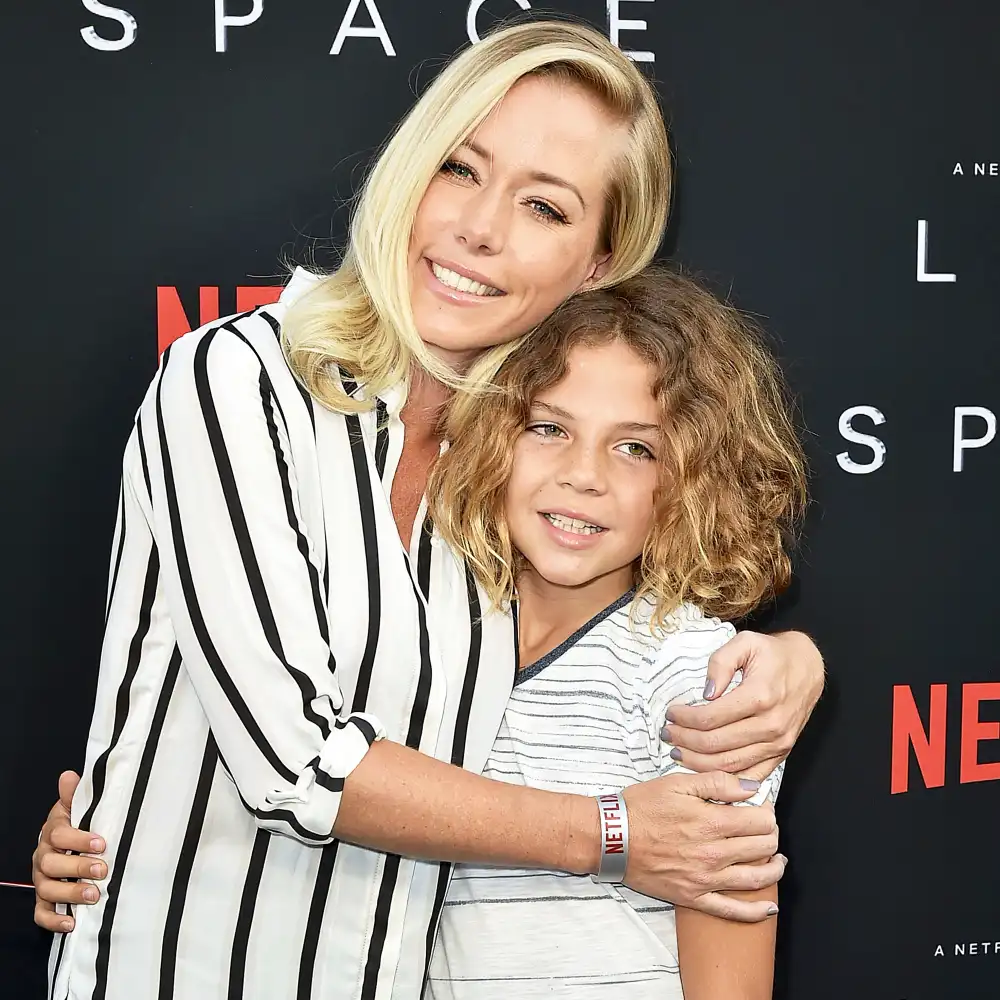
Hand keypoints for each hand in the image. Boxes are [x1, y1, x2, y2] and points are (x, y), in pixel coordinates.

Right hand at [32, 771, 107, 932]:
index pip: (60, 835)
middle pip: (53, 864)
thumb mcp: (79, 808)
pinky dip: (54, 921)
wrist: (67, 844)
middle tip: (102, 869)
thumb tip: (68, 776)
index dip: (79, 839)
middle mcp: (44, 857)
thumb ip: (75, 795)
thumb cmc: (78, 825)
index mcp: (53, 833)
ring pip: (48, 890)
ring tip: (94, 895)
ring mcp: (42, 880)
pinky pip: (41, 913)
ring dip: (70, 894)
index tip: (101, 843)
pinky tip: (72, 923)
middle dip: (78, 868)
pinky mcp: (44, 899)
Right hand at [622, 770, 784, 920]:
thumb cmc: (641, 807)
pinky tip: (770, 907)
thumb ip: (718, 782)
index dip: (767, 811)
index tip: (761, 806)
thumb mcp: (677, 782)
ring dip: (774, 868)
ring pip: (756, 879)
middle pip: (763, 848)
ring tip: (777, 860)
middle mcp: (714, 854)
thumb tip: (751, 788)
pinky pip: (732, 910)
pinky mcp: (694, 897)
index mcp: (712, 822)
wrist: (611, 837)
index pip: (761, 821)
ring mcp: (706, 879)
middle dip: (771, 835)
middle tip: (764, 827)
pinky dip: (755, 912)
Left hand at [663, 630, 824, 780]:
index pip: (710, 717)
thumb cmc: (773, 654)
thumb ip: (721, 662)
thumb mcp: (745, 642)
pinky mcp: (781, 753)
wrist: (808, 668)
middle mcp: (771, 724)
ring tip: (678, 752)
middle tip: (667, 734)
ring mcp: (778, 743)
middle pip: (716, 744)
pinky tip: (704, 770)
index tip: (670, 713)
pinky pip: (749, 775)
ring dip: (698, 762)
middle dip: (685, 741)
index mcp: (760, 696)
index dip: (684, 719)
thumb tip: (705, 692)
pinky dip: (724, 778)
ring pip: (729, 764)